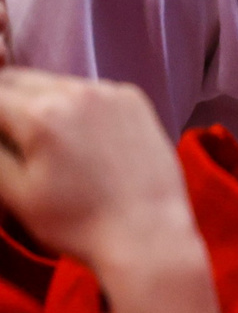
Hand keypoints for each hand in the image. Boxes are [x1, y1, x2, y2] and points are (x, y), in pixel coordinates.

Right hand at [0, 69, 217, 312]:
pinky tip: (77, 136)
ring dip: (38, 100)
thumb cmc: (75, 222)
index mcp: (41, 114)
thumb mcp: (16, 192)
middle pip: (21, 80)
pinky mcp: (135, 99)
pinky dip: (74, 104)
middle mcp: (77, 90)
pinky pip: (91, 90)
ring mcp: (111, 91)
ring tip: (38, 139)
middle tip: (8, 134)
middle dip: (4, 101)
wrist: (148, 232)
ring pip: (56, 82)